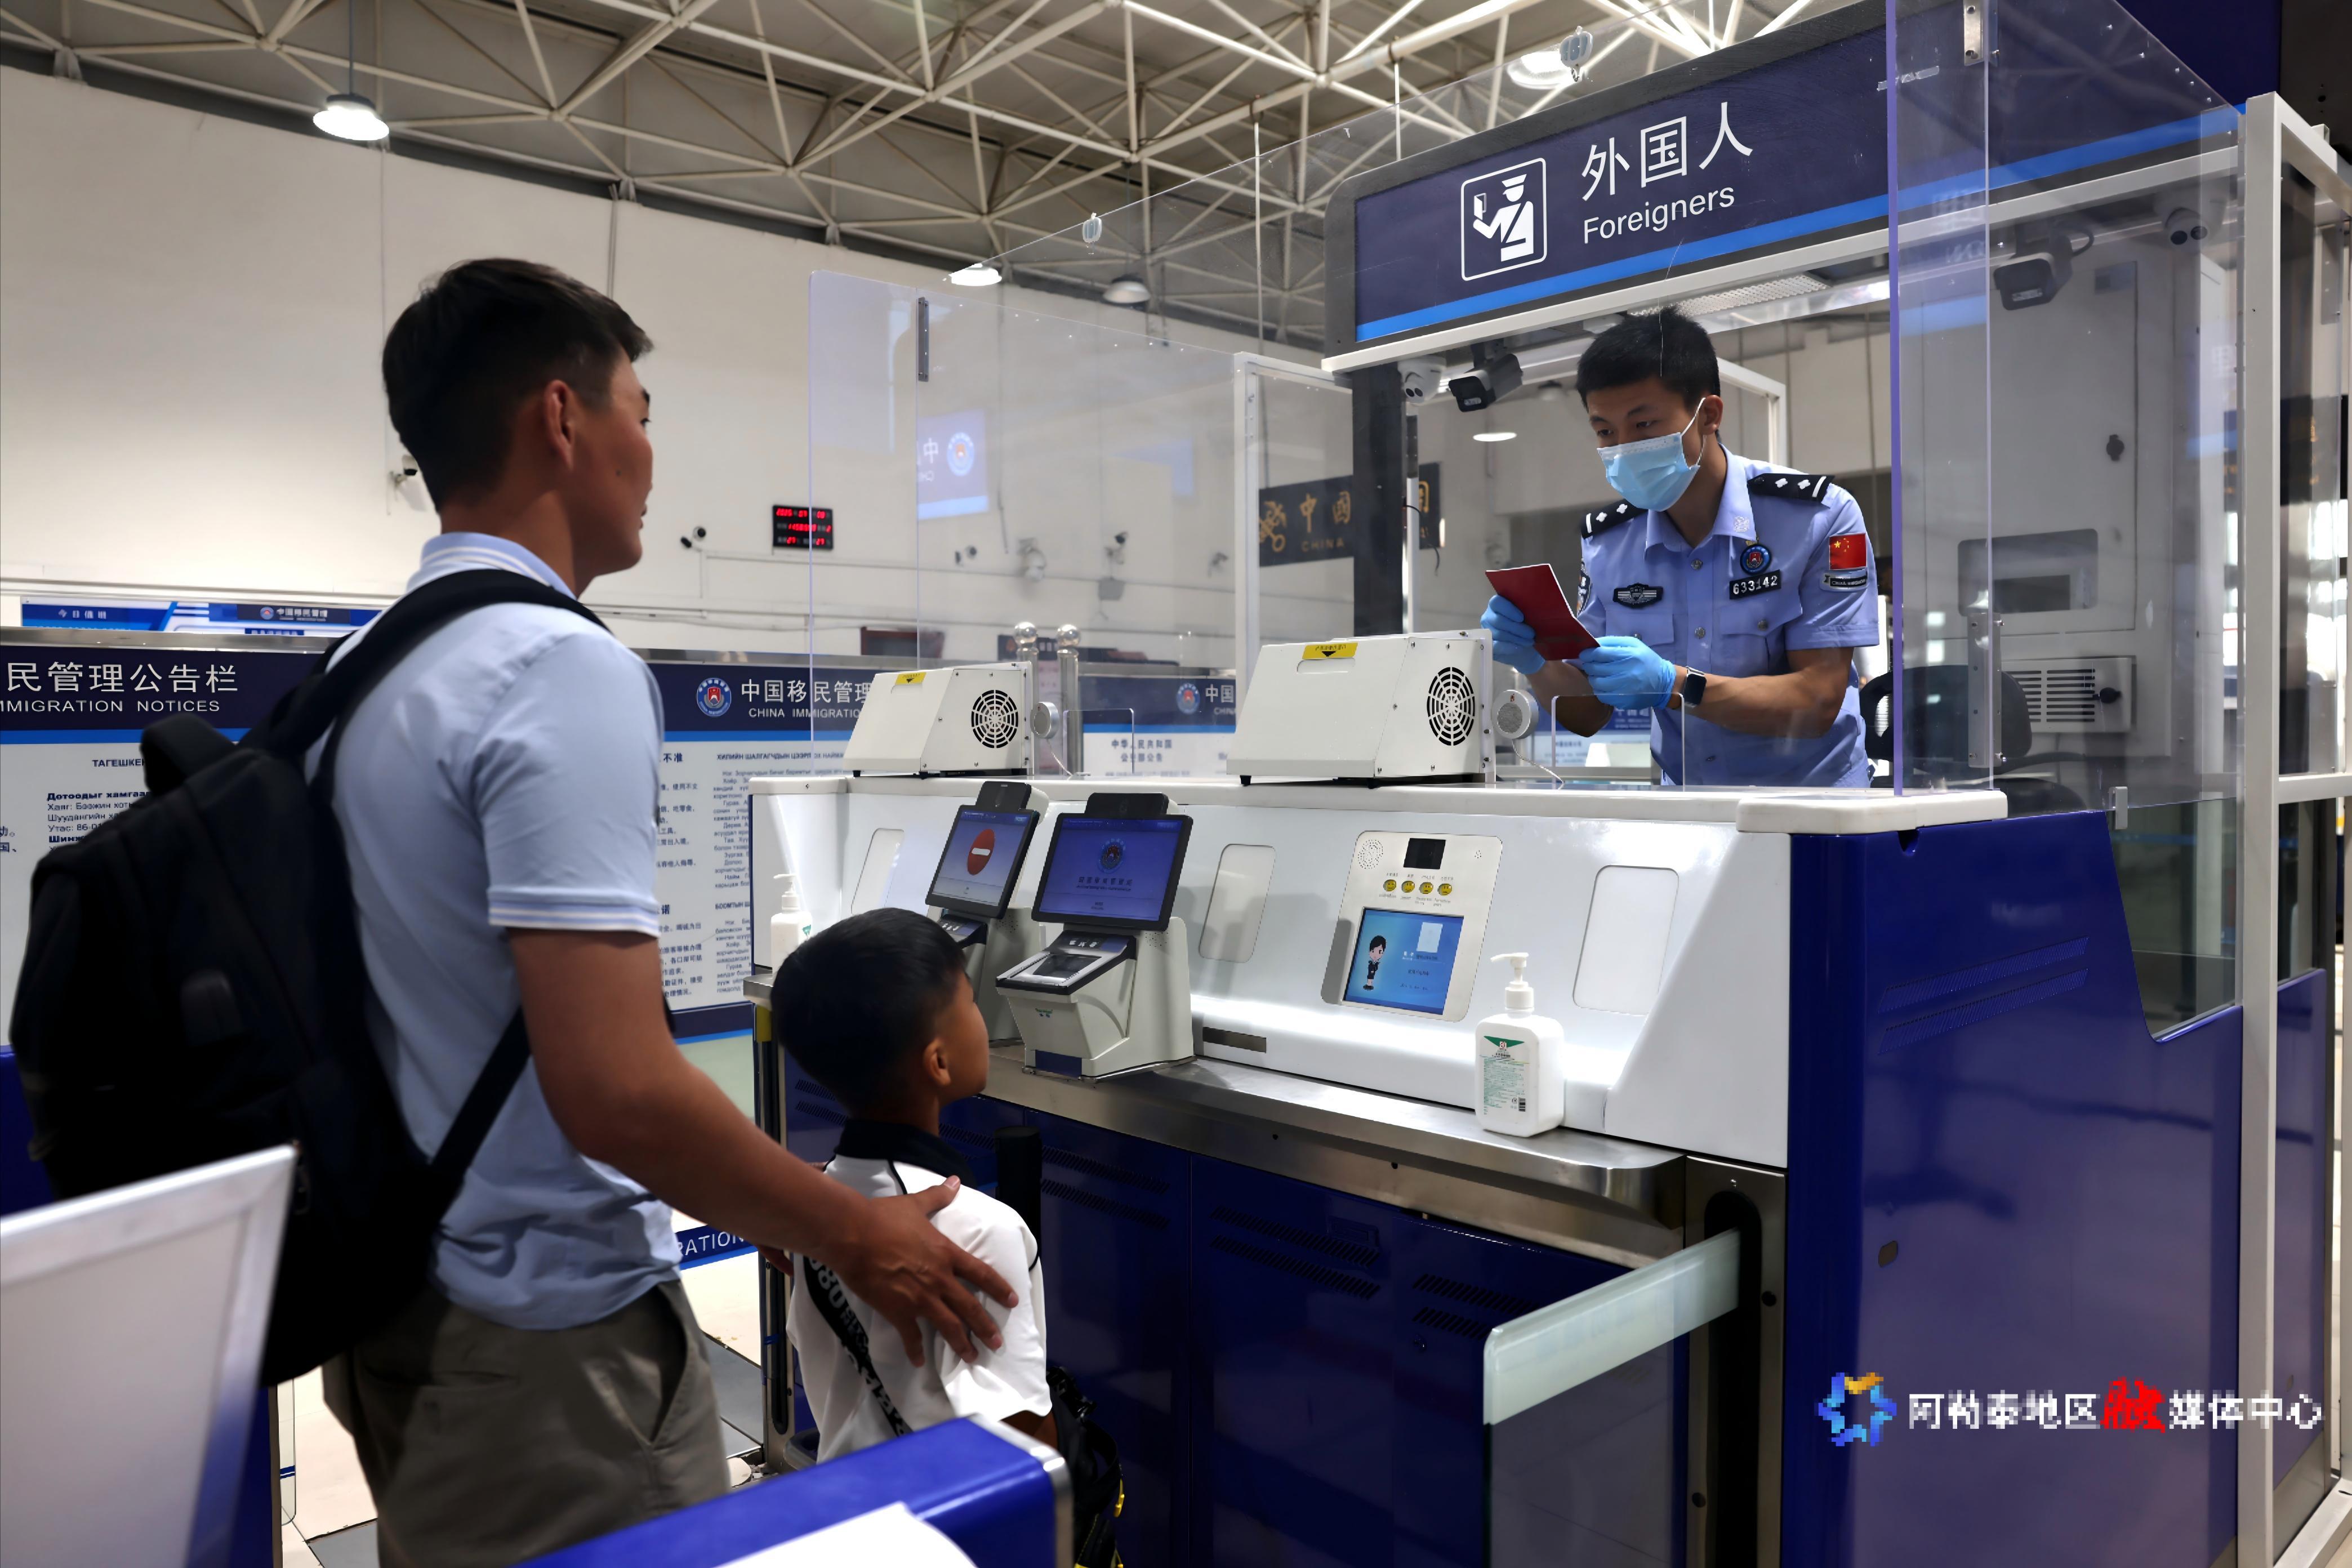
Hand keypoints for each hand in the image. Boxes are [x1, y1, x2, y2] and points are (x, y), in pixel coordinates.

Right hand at [819, 1180, 1017, 1364]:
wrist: (853, 1234)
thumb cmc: (884, 1217)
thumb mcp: (915, 1204)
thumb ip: (938, 1196)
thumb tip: (955, 1182)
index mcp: (946, 1254)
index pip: (981, 1274)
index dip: (999, 1288)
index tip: (1012, 1301)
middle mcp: (939, 1279)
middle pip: (970, 1308)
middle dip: (986, 1327)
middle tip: (997, 1344)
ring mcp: (920, 1298)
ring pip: (948, 1326)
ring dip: (961, 1344)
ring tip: (971, 1357)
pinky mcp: (898, 1311)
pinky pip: (911, 1336)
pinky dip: (916, 1350)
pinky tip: (920, 1362)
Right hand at [1480, 595, 1543, 675]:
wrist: (1527, 648)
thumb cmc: (1527, 627)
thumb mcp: (1527, 617)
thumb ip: (1525, 611)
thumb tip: (1529, 611)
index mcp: (1497, 605)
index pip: (1496, 602)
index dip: (1508, 610)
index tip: (1522, 618)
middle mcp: (1488, 617)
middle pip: (1498, 620)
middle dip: (1516, 628)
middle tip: (1531, 633)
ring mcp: (1487, 632)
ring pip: (1498, 634)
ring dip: (1516, 638)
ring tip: (1529, 641)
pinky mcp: (1488, 646)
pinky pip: (1496, 646)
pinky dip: (1508, 647)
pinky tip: (1519, 648)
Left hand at [1576, 636, 1676, 709]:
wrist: (1663, 683)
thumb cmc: (1646, 660)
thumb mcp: (1634, 645)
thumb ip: (1613, 642)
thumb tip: (1592, 643)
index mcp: (1629, 655)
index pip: (1600, 654)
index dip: (1587, 654)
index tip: (1584, 654)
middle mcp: (1626, 673)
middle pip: (1595, 669)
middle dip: (1589, 665)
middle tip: (1591, 664)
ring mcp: (1624, 689)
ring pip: (1596, 683)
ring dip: (1593, 678)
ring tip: (1599, 674)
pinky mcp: (1622, 701)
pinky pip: (1601, 695)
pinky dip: (1600, 689)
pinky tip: (1606, 685)